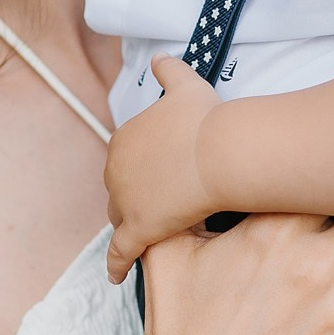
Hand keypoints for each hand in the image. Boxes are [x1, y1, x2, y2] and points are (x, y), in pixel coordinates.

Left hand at [104, 56, 222, 281]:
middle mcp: (115, 169)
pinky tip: (117, 277)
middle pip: (120, 191)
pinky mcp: (137, 229)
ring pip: (121, 219)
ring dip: (132, 225)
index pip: (126, 161)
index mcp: (123, 139)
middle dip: (135, 197)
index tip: (161, 175)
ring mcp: (124, 201)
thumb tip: (160, 56)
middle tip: (161, 204)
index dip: (143, 170)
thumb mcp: (185, 85)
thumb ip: (169, 71)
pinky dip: (117, 265)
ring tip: (152, 233)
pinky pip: (121, 252)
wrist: (218, 152)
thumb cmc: (206, 120)